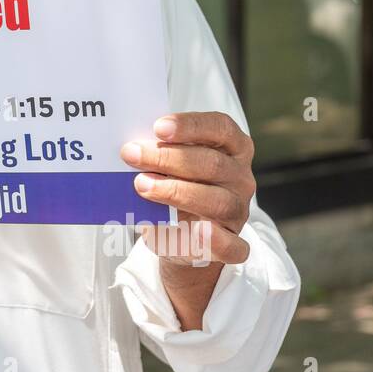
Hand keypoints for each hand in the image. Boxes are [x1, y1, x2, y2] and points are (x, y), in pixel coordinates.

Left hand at [120, 111, 256, 328]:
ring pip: (217, 201)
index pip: (220, 128)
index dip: (191, 125)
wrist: (180, 234)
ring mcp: (238, 211)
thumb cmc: (175, 186)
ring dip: (176, 191)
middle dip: (168, 157)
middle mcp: (240, 178)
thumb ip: (159, 152)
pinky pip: (232, 246)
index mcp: (233, 149)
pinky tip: (195, 231)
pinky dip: (215, 239)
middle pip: (212, 164)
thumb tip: (132, 145)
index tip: (158, 127)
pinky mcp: (232, 244)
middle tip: (132, 154)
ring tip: (141, 185)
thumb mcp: (170, 165)